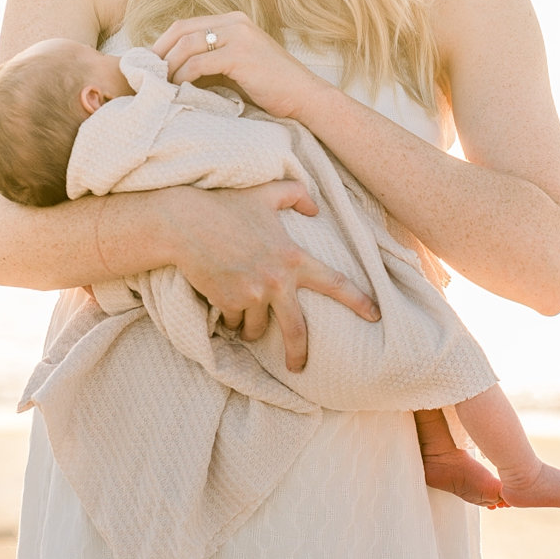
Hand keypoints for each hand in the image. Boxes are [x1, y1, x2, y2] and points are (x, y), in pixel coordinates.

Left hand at [152, 11, 328, 120]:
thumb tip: (176, 71)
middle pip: (181, 29)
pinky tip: (179, 90)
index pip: (186, 25)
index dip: (163, 43)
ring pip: (187, 45)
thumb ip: (213, 61)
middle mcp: (235, 22)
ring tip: (160, 85)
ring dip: (169, 66)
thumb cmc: (272, 89)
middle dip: (159, 52)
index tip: (151, 65)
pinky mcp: (240, 55)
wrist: (306, 98)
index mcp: (234, 21)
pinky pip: (199, 63)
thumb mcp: (239, 67)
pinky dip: (183, 76)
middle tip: (146, 74)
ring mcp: (239, 36)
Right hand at [166, 180, 378, 370]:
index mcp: (293, 258)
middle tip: (298, 366)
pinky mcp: (228, 303)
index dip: (358, 301)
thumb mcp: (266, 192)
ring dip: (252, 327)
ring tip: (246, 318)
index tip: (375, 316)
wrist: (185, 223)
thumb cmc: (225, 205)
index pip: (335, 283)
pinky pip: (234, 322)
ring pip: (257, 328)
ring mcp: (251, 296)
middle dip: (298, 353)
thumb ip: (296, 193)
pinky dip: (231, 319)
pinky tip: (224, 305)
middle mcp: (276, 282)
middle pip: (296, 330)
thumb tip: (315, 206)